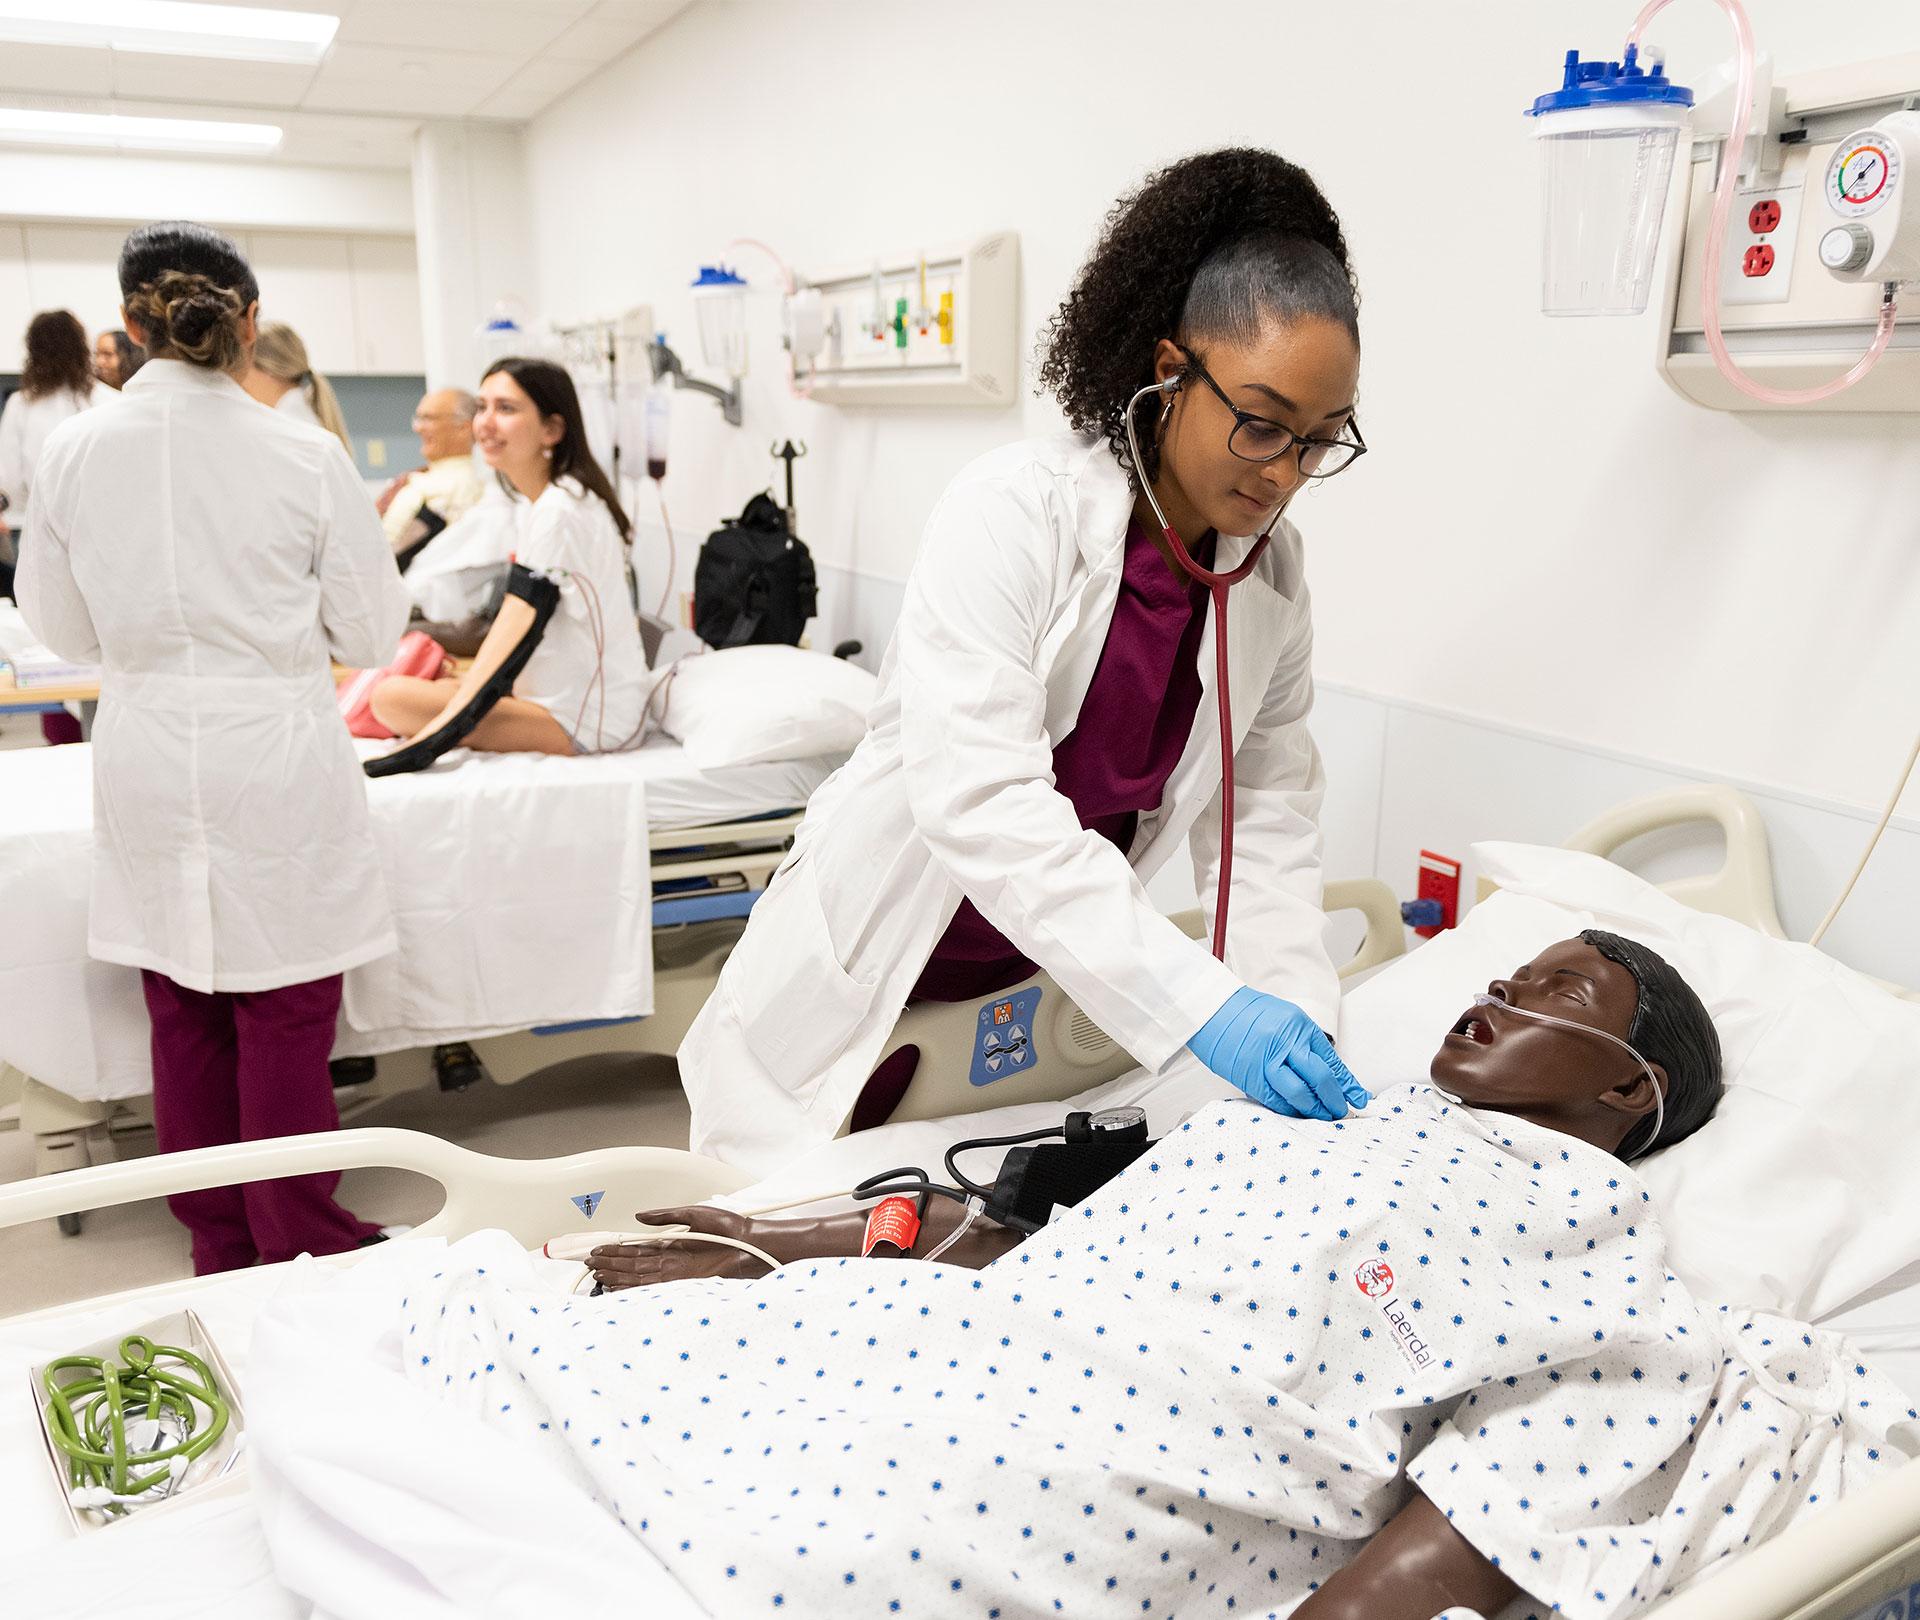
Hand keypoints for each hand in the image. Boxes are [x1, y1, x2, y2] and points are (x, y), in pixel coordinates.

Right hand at [588, 1206, 770, 1289]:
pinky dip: (633, 1287)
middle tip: (590, 1263)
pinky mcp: (683, 1282)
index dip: (618, 1249)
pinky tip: (618, 1287)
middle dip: (611, 1263)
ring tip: (597, 1275)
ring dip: (617, 1275)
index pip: (638, 1249)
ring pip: (638, 1276)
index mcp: (672, 1244)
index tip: (601, 1248)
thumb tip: (640, 1216)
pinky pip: (652, 1286)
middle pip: (633, 1264)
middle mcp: (671, 1261)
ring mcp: (676, 1273)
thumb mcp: (693, 1213)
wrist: (750, 1242)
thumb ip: (665, 1215)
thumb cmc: (730, 1227)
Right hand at [1187, 987, 1368, 1120]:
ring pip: (1299, 1093)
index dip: (1347, 1084)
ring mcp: (1267, 1060)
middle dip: (1333, 1100)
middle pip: (1320, 1078)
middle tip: (1339, 1111)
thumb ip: (1303, 1044)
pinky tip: (1296, 1114)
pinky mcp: (1250, 1075)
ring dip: (1313, 1110)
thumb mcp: (1284, 1019)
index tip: (1358, 1099)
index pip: (1332, 1060)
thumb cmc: (1246, 1013)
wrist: (1211, 1008)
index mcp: (1299, 1026)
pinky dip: (1288, 1110)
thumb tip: (1324, 1073)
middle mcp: (1286, 1042)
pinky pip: (1275, 1099)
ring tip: (1320, 1117)